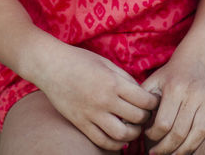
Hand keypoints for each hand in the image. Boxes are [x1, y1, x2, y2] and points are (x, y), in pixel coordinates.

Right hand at [36, 45, 159, 149]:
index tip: (153, 103)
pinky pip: (101, 141)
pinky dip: (115, 144)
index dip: (154, 103)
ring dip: (133, 134)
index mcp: (113, 82)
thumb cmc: (80, 60)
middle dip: (146, 118)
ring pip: (121, 135)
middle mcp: (104, 100)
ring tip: (134, 128)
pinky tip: (120, 139)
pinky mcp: (80, 123)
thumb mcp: (107, 63)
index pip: (145, 100)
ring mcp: (91, 114)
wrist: (51, 66)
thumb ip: (126, 78)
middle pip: (136, 118)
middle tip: (145, 115)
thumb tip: (142, 94)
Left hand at [142, 56, 204, 154]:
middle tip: (157, 153)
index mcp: (174, 88)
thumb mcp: (152, 82)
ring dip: (186, 149)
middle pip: (180, 131)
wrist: (193, 61)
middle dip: (166, 148)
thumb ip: (142, 101)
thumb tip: (130, 124)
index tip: (148, 138)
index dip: (154, 136)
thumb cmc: (169, 76)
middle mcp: (192, 93)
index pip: (164, 122)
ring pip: (199, 131)